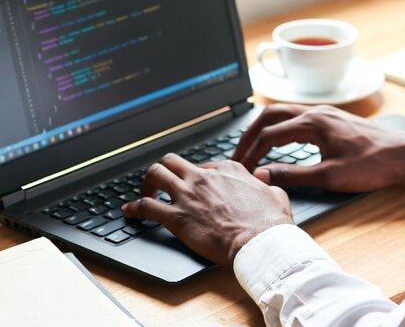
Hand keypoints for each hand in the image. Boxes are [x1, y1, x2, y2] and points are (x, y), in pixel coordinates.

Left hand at [121, 153, 292, 265]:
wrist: (260, 243)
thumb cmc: (270, 223)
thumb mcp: (276, 194)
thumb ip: (267, 183)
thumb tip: (265, 180)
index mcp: (227, 169)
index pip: (204, 165)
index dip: (197, 176)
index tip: (196, 187)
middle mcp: (204, 177)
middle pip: (173, 161)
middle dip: (165, 170)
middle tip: (162, 183)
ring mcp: (188, 195)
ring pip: (155, 173)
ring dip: (147, 183)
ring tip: (145, 193)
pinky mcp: (177, 218)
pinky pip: (146, 207)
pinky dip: (134, 208)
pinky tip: (129, 212)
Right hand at [232, 104, 404, 191]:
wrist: (403, 155)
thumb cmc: (372, 166)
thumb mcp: (329, 176)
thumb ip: (293, 176)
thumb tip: (262, 176)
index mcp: (312, 123)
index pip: (269, 135)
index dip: (251, 154)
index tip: (241, 170)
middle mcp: (316, 112)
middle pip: (270, 116)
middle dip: (250, 135)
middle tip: (238, 155)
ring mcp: (325, 113)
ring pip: (283, 113)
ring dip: (264, 128)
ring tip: (252, 146)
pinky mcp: (333, 118)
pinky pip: (297, 116)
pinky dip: (280, 126)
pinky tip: (281, 140)